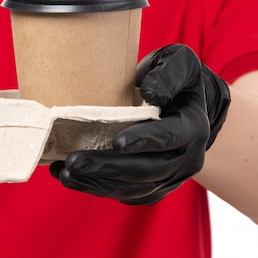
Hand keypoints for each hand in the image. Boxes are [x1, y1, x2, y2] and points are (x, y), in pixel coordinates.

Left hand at [50, 44, 230, 204]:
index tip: (116, 143)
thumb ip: (168, 75)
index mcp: (193, 127)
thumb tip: (150, 94)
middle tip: (74, 162)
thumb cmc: (177, 79)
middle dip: (108, 168)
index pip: (169, 138)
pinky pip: (125, 194)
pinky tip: (69, 177)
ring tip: (65, 174)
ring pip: (134, 189)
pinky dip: (96, 188)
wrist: (184, 104)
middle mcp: (185, 159)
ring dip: (97, 184)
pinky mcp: (152, 187)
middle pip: (147, 171)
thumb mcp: (178, 63)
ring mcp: (169, 178)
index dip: (144, 141)